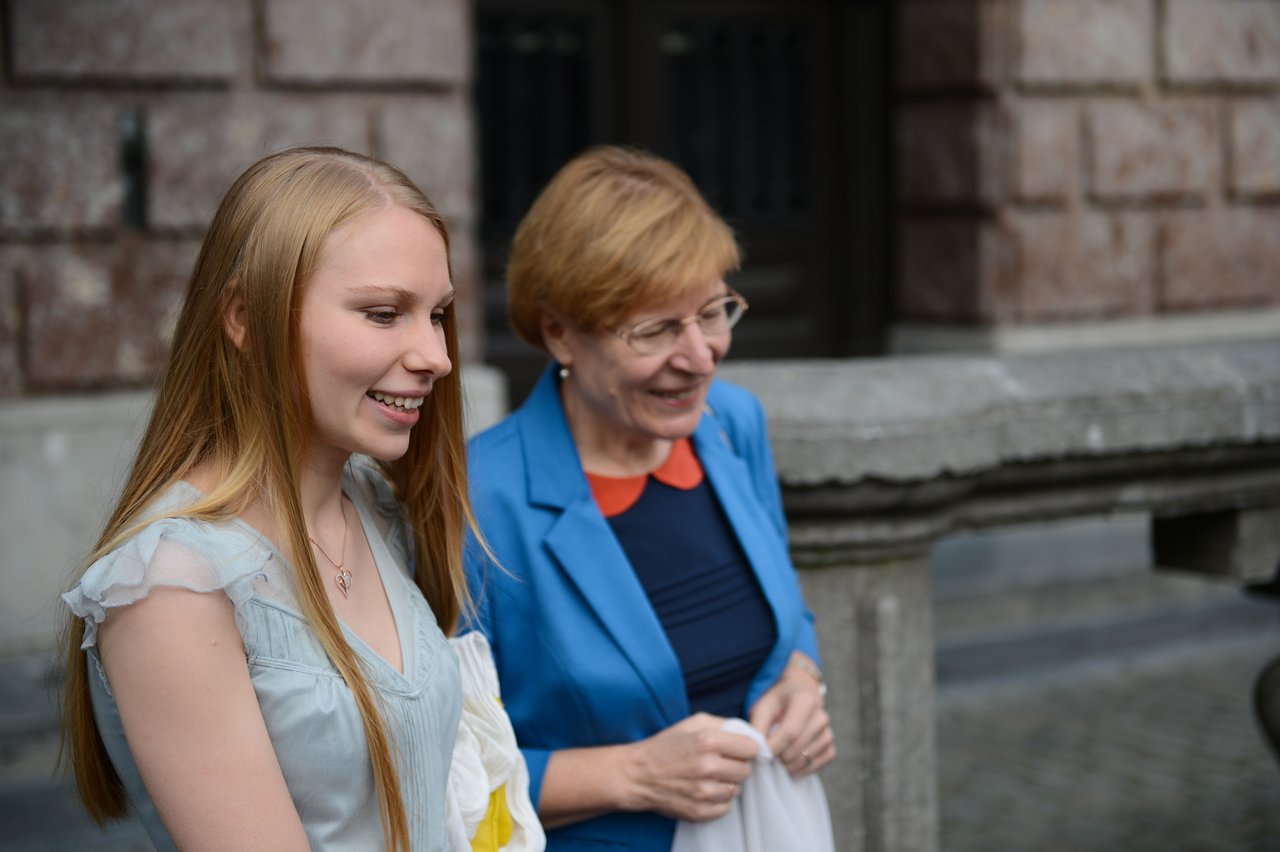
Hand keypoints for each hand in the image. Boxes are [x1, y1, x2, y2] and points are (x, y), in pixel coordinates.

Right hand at [621, 712, 758, 821]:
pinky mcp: (700, 811)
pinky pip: (726, 808)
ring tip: (709, 777)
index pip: (751, 748)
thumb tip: (750, 734)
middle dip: (735, 766)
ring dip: (726, 784)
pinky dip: (718, 800)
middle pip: (746, 770)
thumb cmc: (665, 746)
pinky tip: (704, 790)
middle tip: (720, 763)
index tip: (738, 749)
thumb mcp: (692, 723)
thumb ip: (724, 724)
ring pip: (736, 790)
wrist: (637, 774)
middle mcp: (708, 767)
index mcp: (707, 741)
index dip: (745, 748)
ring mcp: (704, 792)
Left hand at [748, 654, 834, 776]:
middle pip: (799, 747)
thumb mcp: (763, 706)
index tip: (761, 753)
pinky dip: (802, 770)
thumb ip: (758, 727)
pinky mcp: (831, 746)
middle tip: (767, 757)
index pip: (790, 732)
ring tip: (777, 760)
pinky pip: (817, 765)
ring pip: (807, 758)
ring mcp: (828, 732)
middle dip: (780, 757)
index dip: (774, 747)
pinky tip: (790, 766)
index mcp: (805, 700)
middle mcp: (821, 716)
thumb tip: (757, 750)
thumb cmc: (778, 702)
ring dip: (789, 765)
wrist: (799, 695)